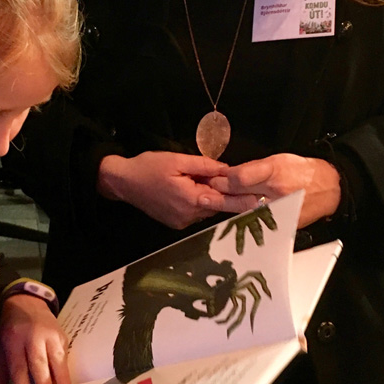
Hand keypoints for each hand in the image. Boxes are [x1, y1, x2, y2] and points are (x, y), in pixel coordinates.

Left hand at [0, 296, 73, 383]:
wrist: (26, 302)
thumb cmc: (11, 329)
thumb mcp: (1, 349)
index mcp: (13, 341)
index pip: (19, 369)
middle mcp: (32, 337)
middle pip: (40, 365)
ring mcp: (49, 334)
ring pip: (58, 360)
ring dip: (63, 380)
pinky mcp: (62, 335)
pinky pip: (65, 355)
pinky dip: (66, 371)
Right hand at [97, 151, 234, 228]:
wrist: (123, 182)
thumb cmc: (149, 167)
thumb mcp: (177, 160)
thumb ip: (204, 166)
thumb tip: (227, 169)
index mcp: (191, 199)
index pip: (224, 201)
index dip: (243, 201)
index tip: (261, 201)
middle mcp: (189, 215)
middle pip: (217, 206)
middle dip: (227, 195)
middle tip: (243, 187)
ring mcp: (182, 222)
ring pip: (207, 209)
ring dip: (211, 197)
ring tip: (206, 182)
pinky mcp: (176, 223)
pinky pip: (196, 212)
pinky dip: (199, 202)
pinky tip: (192, 189)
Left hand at [208, 154, 341, 227]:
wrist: (331, 188)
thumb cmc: (303, 171)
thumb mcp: (278, 159)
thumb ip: (253, 168)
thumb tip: (230, 175)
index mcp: (275, 171)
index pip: (240, 177)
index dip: (223, 179)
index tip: (213, 178)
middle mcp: (276, 192)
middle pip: (240, 196)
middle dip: (220, 195)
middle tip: (205, 193)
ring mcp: (280, 211)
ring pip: (246, 212)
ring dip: (228, 209)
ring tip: (213, 205)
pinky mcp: (283, 225)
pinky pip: (258, 223)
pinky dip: (243, 221)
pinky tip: (232, 218)